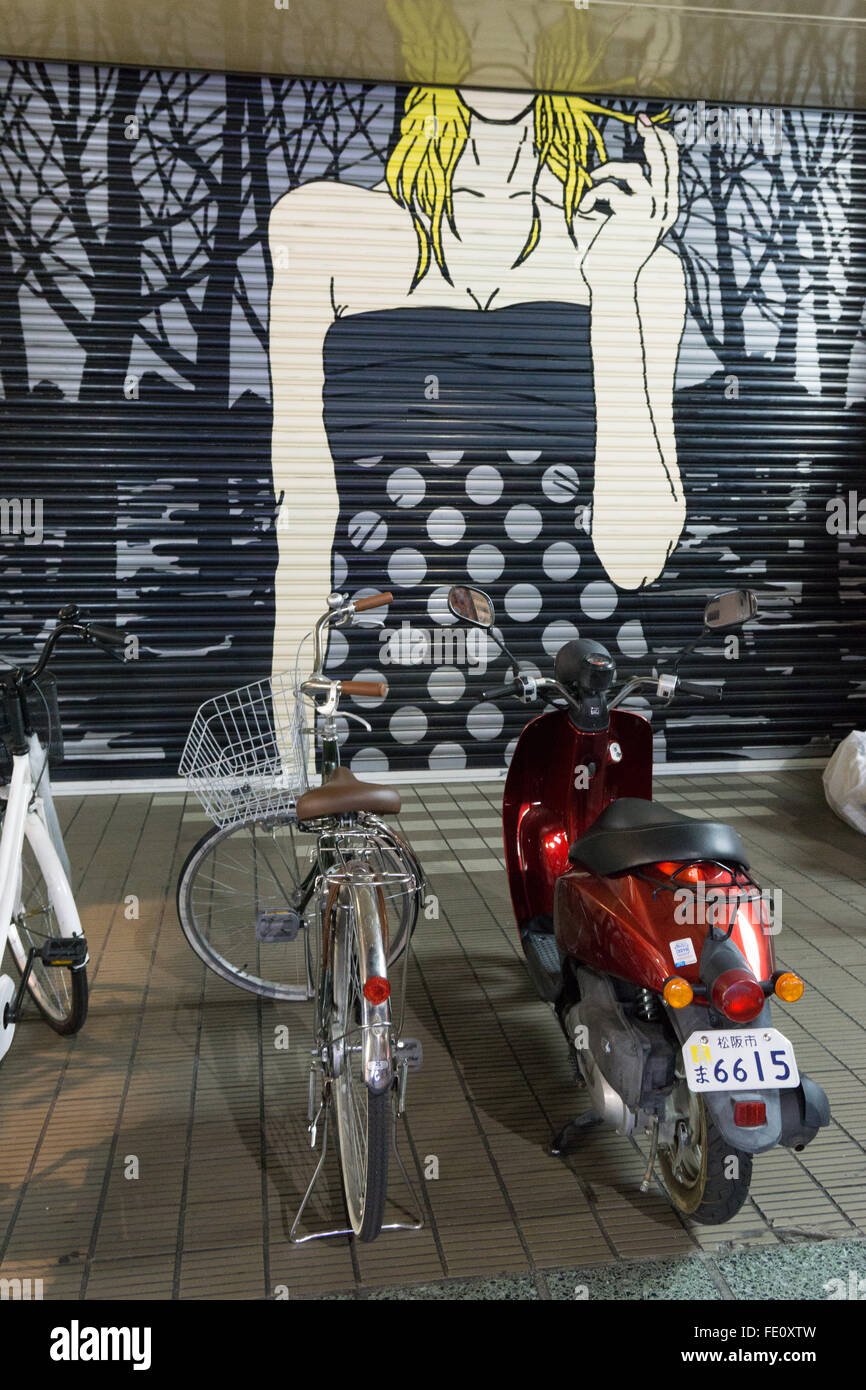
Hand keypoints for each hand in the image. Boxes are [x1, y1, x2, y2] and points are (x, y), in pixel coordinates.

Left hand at [577, 114, 679, 291]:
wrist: (610, 284)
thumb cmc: (612, 252)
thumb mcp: (626, 221)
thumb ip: (632, 195)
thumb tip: (627, 165)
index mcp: (666, 208)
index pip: (671, 166)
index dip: (662, 141)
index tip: (648, 121)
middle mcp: (665, 208)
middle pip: (663, 159)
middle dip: (652, 136)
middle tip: (641, 119)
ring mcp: (651, 212)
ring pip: (631, 169)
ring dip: (605, 173)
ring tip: (591, 189)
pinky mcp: (632, 215)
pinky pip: (608, 189)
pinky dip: (591, 197)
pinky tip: (585, 212)